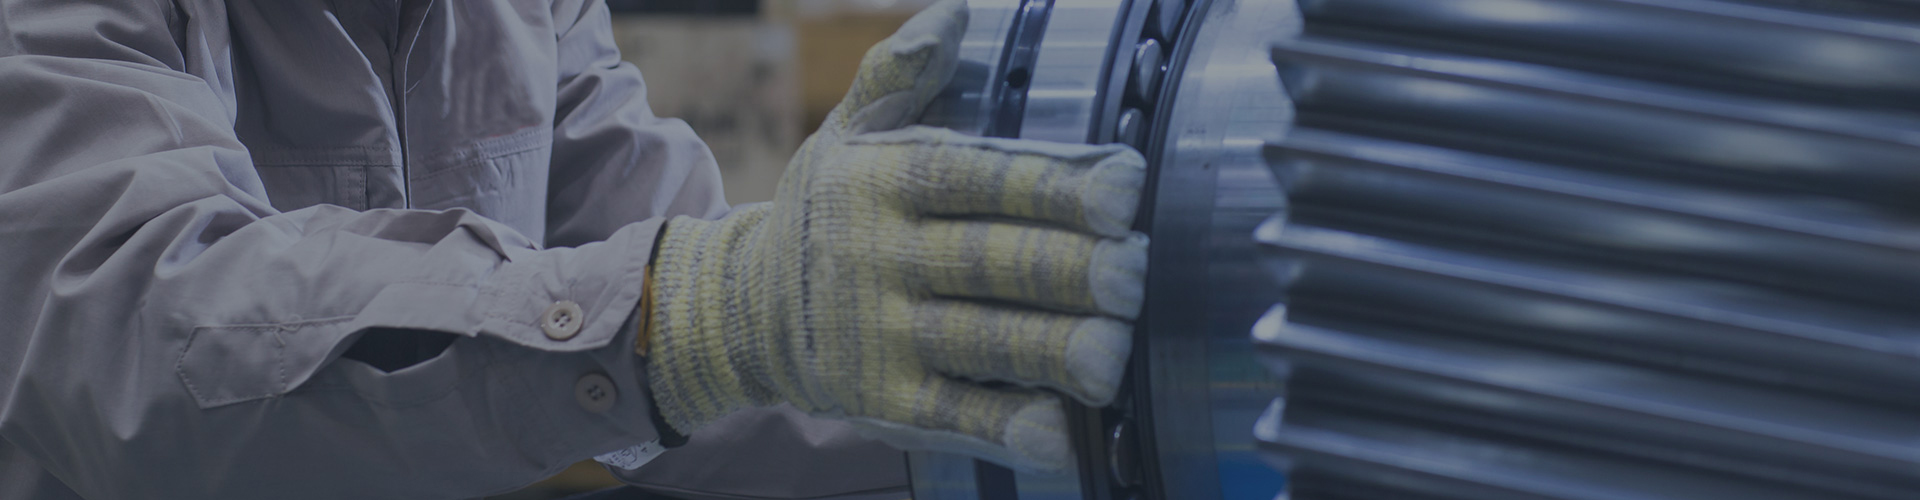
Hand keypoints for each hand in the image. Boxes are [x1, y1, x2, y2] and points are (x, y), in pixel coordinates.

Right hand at [643, 0, 1147, 471]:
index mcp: (882, 181)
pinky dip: (1005, 426)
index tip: (1123, 188)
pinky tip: (1059, 433)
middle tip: (1136, 272)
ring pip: (977, 339)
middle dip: (1065, 268)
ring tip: (1113, 354)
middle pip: (985, 261)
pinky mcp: (883, 401)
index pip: (973, 177)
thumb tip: (955, 12)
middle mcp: (879, 256)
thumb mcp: (848, 132)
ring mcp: (879, 334)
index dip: (1048, 184)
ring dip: (1048, 348)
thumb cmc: (827, 211)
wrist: (743, 310)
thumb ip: (900, 71)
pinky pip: (950, 415)